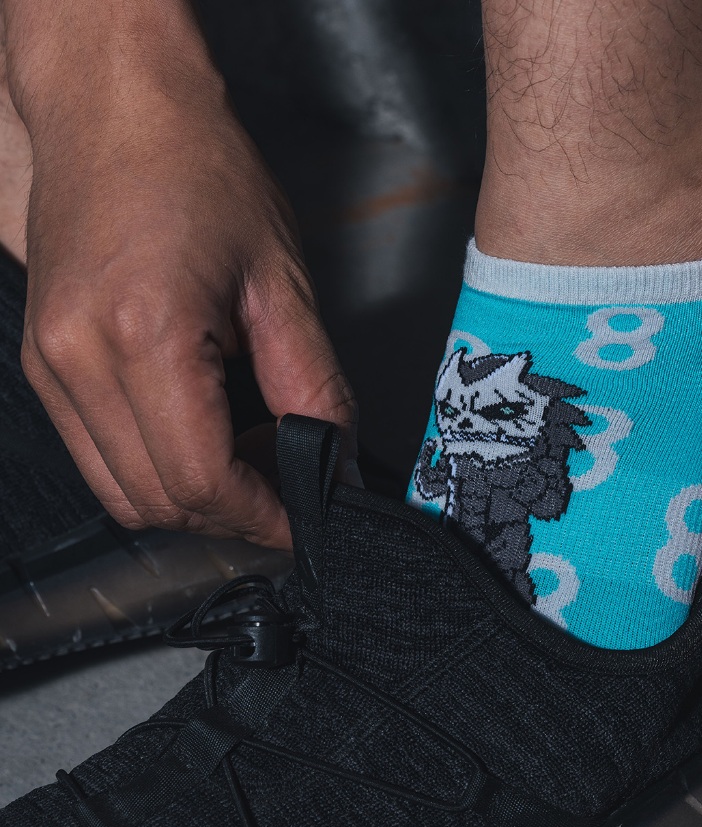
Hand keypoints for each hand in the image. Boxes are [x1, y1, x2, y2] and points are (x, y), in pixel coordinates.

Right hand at [12, 6, 354, 549]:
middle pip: (157, 500)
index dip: (262, 516)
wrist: (113, 110)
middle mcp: (79, 358)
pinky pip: (99, 455)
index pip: (202, 479)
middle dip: (232, 517)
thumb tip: (336, 460)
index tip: (303, 520)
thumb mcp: (281, 282)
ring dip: (194, 499)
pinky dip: (158, 468)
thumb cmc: (195, 170)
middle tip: (288, 491)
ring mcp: (51, 364)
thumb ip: (315, 386)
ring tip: (252, 461)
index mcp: (144, 334)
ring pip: (122, 491)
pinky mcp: (44, 363)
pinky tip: (205, 435)